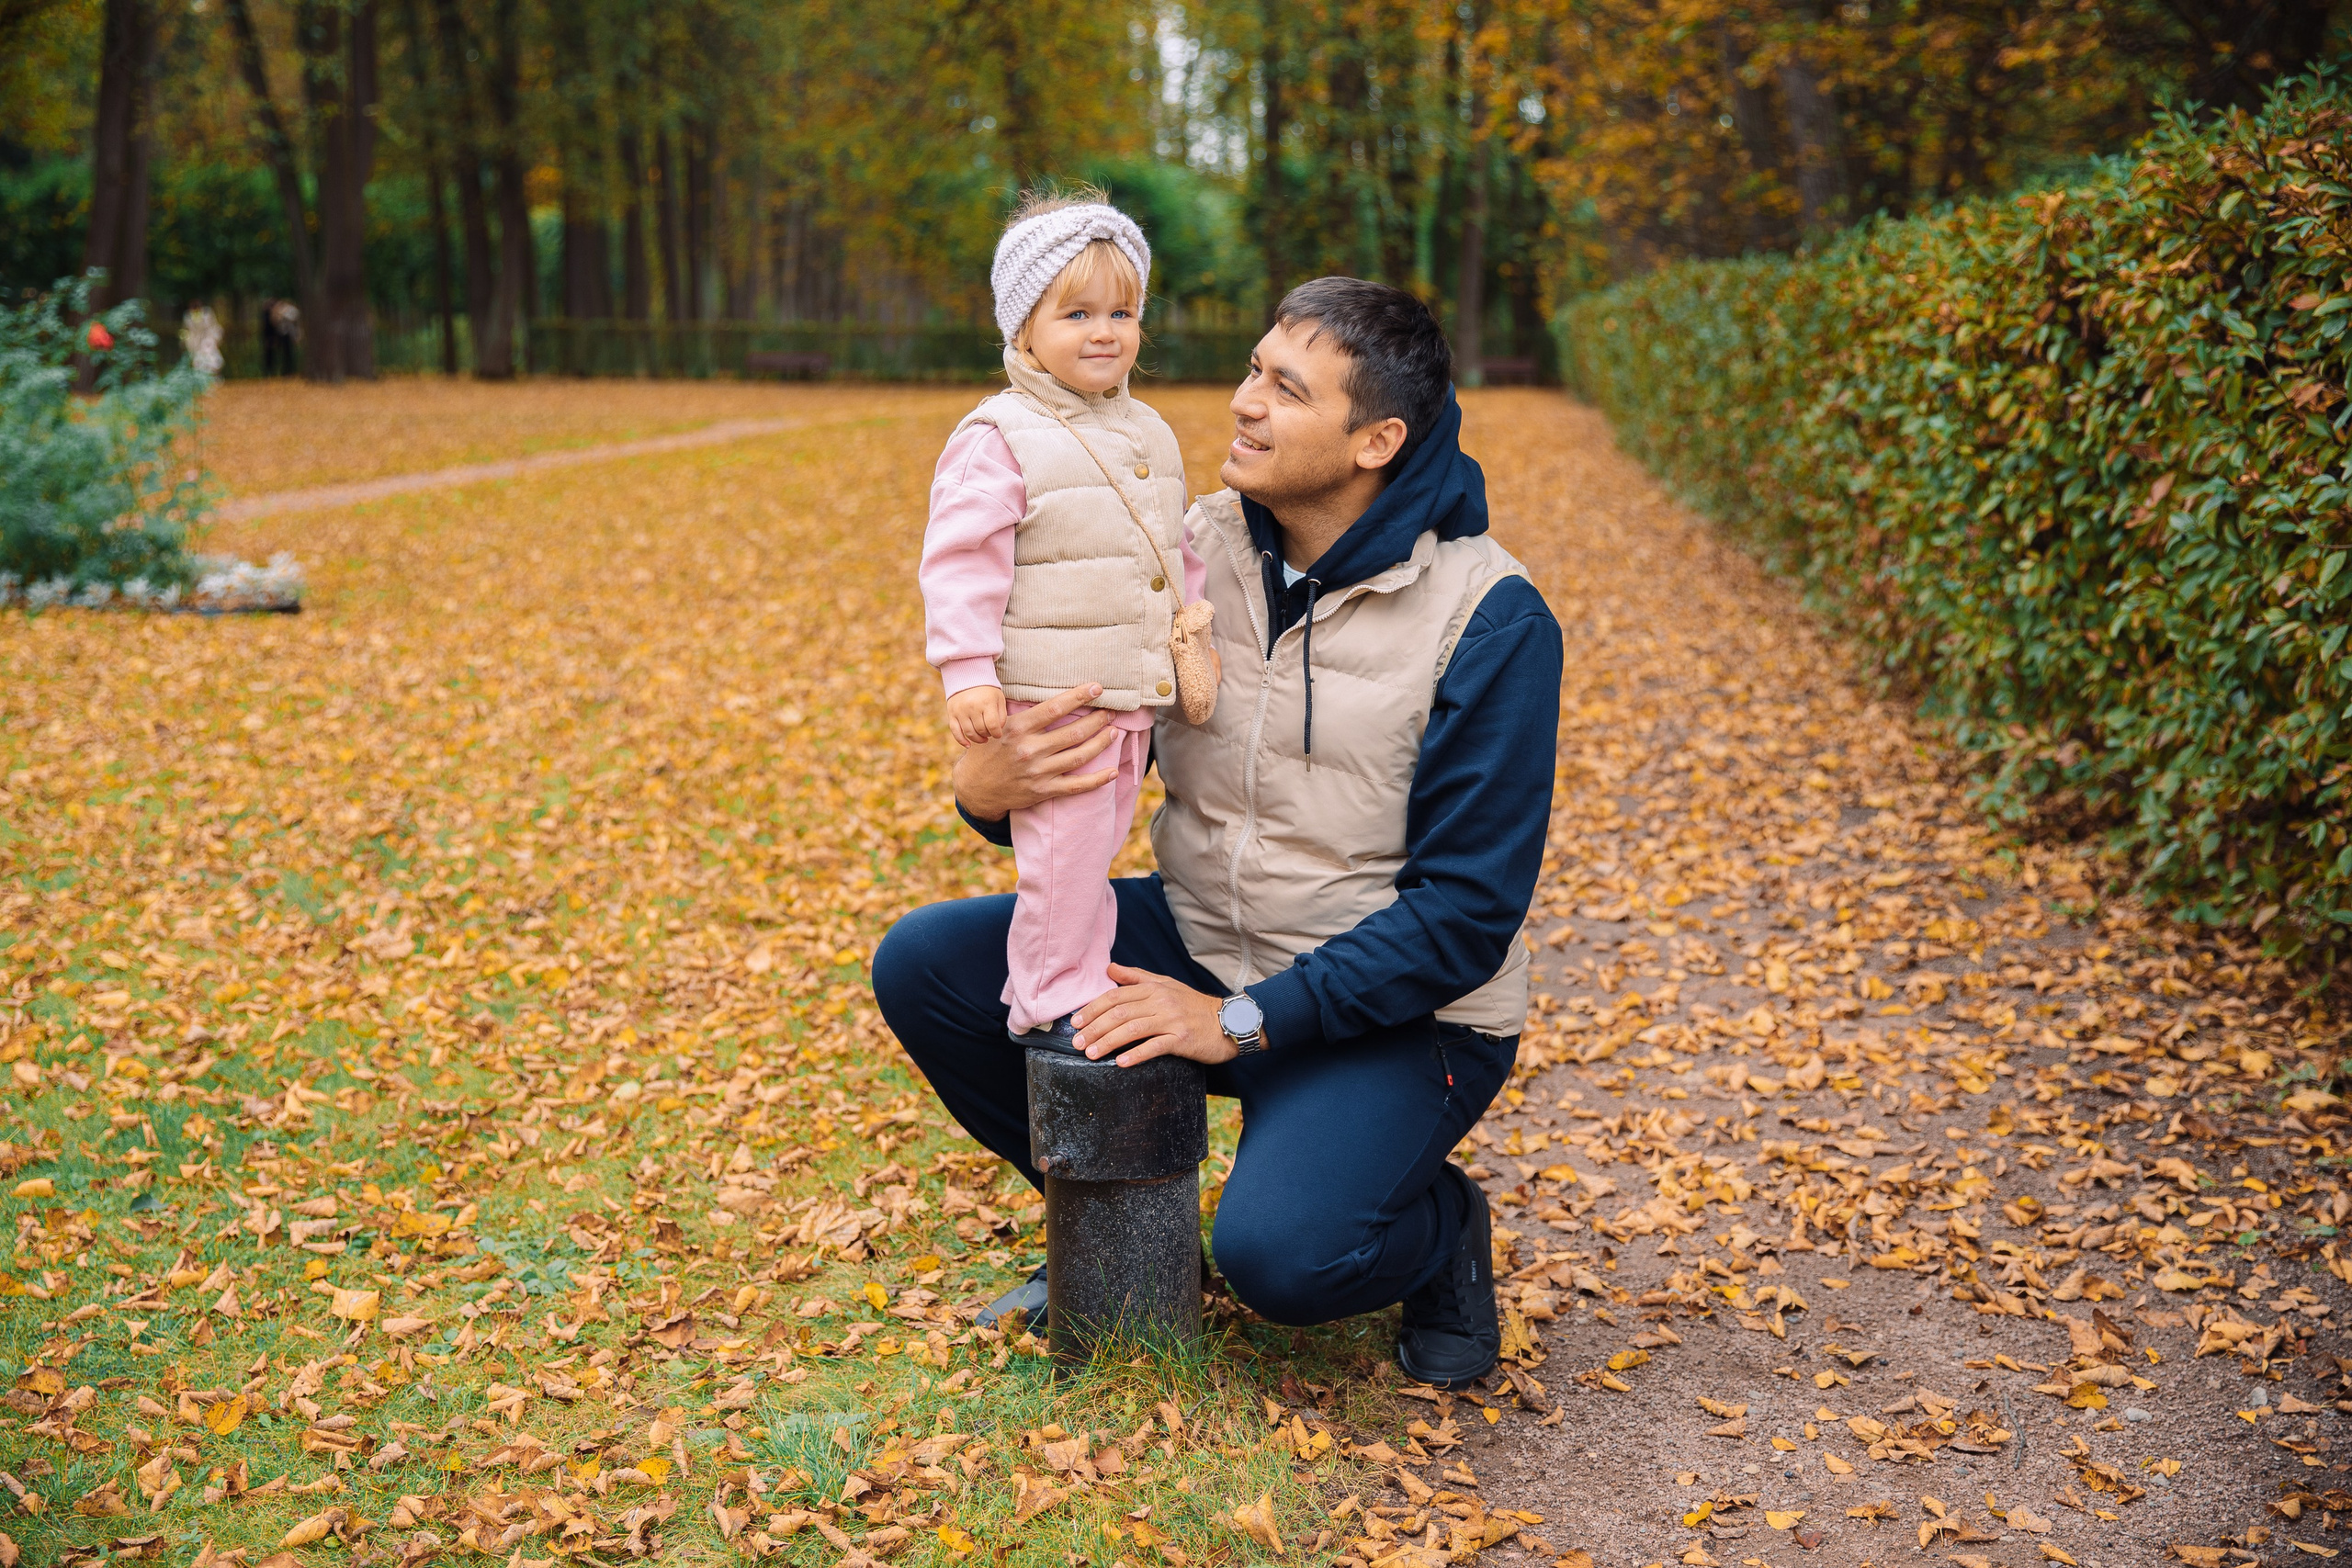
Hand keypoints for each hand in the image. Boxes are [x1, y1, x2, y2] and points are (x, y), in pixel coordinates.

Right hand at [945, 686, 1005, 746]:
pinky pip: (955, 731)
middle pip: (981, 730)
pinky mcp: (952, 714)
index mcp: (986, 703)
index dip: (997, 733)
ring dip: (977, 739)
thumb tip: (997, 731)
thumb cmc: (987, 692)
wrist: (968, 678)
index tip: (998, 734)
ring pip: (969, 733)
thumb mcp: (999, 699)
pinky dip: (961, 741)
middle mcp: (972, 707)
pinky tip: (968, 745)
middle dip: (987, 735)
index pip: (992, 725)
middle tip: (990, 733)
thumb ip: (1001, 715)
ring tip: (983, 738)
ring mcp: (960, 711)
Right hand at [951, 682, 1119, 820]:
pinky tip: (1112, 771)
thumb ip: (1022, 712)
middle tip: (1111, 712)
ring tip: (1113, 732)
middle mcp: (1029, 749)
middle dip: (1098, 719)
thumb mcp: (997, 724)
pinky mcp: (1043, 791)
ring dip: (1101, 743)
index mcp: (1017, 728)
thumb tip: (1050, 692)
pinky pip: (1076, 786)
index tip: (1098, 688)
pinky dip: (1098, 780)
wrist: (974, 787)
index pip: (1055, 708)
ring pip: (1079, 755)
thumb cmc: (988, 749)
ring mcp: (1037, 772)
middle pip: (1074, 731)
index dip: (1079, 696)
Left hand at [1072, 963, 1243, 1067]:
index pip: (1115, 995)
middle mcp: (1161, 1001)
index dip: (1092, 1008)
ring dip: (1108, 1042)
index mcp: (1154, 988)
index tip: (1075, 1022)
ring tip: (1091, 1054)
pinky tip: (1121, 1063)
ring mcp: (1172, 1020)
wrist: (1228, 1021)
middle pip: (1120, 1013)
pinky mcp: (1182, 1040)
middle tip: (1077, 1042)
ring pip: (1133, 1029)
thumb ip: (1137, 977)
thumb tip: (1109, 968)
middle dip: (1095, 1028)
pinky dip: (1136, 1055)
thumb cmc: (1193, 1005)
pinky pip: (1155, 1047)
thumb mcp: (1166, 984)